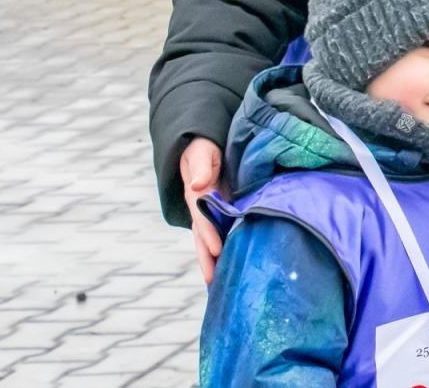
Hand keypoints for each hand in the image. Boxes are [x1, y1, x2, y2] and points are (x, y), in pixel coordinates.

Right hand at [180, 137, 223, 285]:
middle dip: (207, 258)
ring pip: (210, 239)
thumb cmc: (203, 146)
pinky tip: (232, 266)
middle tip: (212, 281)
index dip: (208, 233)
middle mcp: (202, 207)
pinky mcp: (222, 211)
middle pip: (202, 236)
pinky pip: (223, 232)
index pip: (202, 218)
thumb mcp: (201, 151)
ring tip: (219, 284)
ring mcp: (211, 211)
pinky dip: (224, 250)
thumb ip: (200, 166)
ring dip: (214, 260)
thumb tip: (196, 185)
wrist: (205, 144)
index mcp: (197, 194)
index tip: (216, 250)